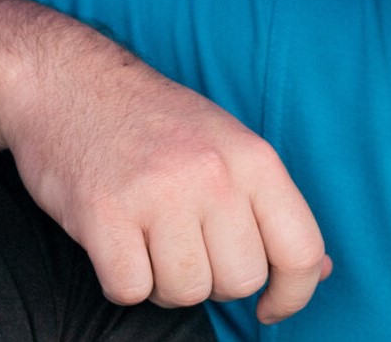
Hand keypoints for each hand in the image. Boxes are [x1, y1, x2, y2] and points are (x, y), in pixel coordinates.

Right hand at [0, 45, 330, 322]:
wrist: (72, 83)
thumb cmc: (158, 124)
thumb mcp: (232, 148)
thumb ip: (275, 209)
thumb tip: (318, 271)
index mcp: (255, 159)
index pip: (301, 249)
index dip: (293, 294)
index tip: (270, 307)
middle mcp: (214, 174)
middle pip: (241, 280)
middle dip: (215, 280)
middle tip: (189, 245)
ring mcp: (159, 193)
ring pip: (186, 292)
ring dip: (165, 282)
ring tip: (150, 239)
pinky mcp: (103, 214)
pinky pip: (130, 290)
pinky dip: (123, 281)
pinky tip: (118, 243)